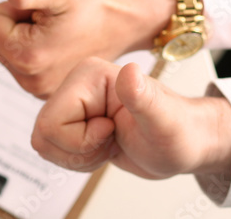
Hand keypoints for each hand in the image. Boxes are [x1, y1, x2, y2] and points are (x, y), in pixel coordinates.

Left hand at [0, 0, 174, 97]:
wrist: (128, 21)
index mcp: (27, 56)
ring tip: (58, 29)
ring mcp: (37, 88)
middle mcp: (29, 80)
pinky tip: (60, 42)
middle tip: (51, 18)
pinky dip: (34, 47)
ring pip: (4, 49)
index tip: (43, 9)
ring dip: (25, 34)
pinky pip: (19, 61)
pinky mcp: (43, 89)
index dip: (12, 7)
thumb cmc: (96, 1)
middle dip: (16, 22)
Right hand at [30, 58, 230, 179]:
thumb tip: (129, 71)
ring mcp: (74, 104)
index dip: (81, 140)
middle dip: (79, 151)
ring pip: (45, 143)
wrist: (186, 144)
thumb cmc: (180, 131)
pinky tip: (104, 147)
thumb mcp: (163, 120)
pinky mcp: (74, 121)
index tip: (113, 130)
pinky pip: (53, 149)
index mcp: (89, 75)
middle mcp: (76, 85)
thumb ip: (143, 97)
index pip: (51, 122)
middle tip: (111, 140)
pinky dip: (78, 159)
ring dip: (78, 157)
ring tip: (109, 143)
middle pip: (44, 133)